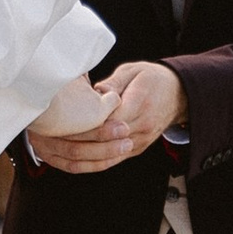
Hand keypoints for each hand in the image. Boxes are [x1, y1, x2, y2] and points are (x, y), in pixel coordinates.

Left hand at [26, 60, 184, 174]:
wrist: (179, 95)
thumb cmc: (153, 79)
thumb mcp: (133, 71)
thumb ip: (113, 83)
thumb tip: (94, 94)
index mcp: (141, 103)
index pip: (109, 118)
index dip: (86, 121)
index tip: (64, 118)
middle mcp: (142, 126)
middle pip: (105, 139)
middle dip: (79, 138)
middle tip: (53, 135)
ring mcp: (140, 141)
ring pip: (107, 156)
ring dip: (82, 154)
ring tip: (58, 148)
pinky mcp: (137, 150)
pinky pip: (112, 161)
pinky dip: (92, 162)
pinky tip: (73, 157)